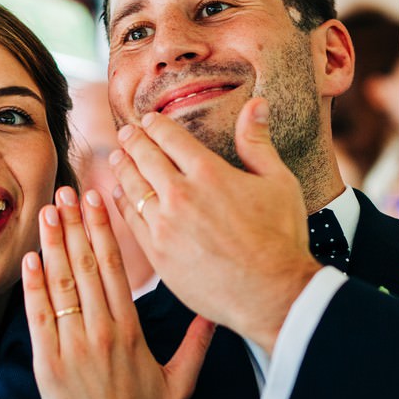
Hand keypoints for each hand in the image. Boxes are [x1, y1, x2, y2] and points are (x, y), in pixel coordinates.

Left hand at [24, 186, 214, 398]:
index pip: (115, 268)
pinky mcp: (47, 365)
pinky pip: (39, 317)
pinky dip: (34, 286)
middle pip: (86, 267)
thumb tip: (217, 311)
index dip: (104, 230)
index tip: (96, 200)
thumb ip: (197, 343)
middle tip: (66, 192)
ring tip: (47, 212)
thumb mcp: (180, 382)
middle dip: (75, 225)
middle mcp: (102, 334)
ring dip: (52, 245)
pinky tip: (31, 258)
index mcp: (131, 332)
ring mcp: (72, 348)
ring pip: (61, 286)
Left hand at [110, 98, 320, 351]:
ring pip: (132, 188)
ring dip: (122, 168)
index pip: (170, 138)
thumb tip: (255, 104)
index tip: (149, 120)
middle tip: (126, 134)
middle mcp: (181, 195)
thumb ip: (258, 143)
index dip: (156, 126)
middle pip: (145, 158)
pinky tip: (120, 195)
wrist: (272, 294)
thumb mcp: (278, 182)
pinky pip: (130, 220)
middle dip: (133, 141)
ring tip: (117, 159)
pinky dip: (122, 203)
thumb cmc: (281, 238)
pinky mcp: (157, 254)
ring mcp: (164, 226)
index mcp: (209, 173)